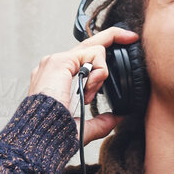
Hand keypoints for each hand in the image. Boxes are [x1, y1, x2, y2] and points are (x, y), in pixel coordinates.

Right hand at [27, 26, 138, 141]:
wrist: (41, 137)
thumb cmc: (53, 135)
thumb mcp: (83, 127)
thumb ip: (100, 121)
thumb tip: (116, 118)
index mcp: (57, 79)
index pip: (83, 57)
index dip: (103, 50)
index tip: (123, 47)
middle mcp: (55, 66)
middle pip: (88, 43)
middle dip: (114, 36)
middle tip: (131, 37)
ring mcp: (55, 61)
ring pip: (94, 51)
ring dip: (101, 74)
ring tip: (90, 95)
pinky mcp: (60, 61)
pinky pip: (92, 55)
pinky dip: (99, 72)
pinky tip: (89, 89)